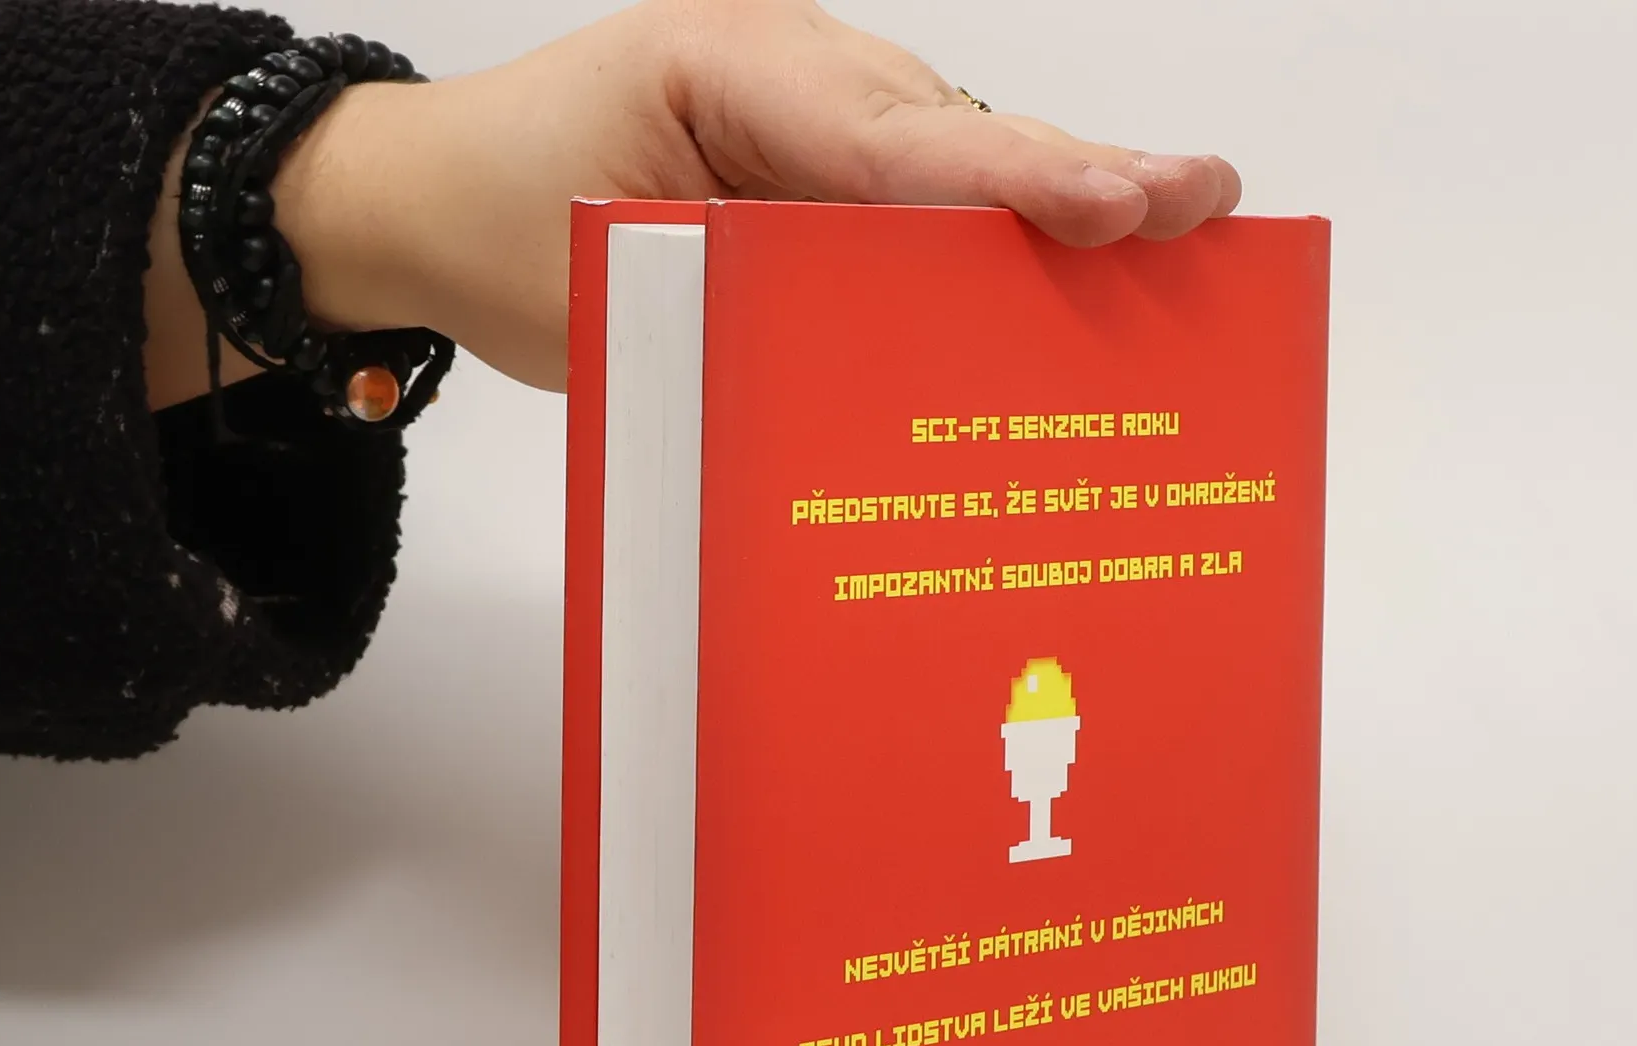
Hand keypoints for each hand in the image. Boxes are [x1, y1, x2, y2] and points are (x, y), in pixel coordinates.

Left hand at [147, 0, 1241, 404]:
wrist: (436, 197)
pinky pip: (931, 197)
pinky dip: (1011, 235)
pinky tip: (1093, 268)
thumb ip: (731, 303)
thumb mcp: (600, 276)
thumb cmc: (502, 221)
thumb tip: (871, 379)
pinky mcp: (826, 173)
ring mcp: (819, 121)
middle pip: (958, 133)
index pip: (886, 142)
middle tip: (1200, 202)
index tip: (1106, 206)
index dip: (1005, 180)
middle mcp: (796, 81)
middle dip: (1081, 175)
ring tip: (1185, 228)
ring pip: (962, 159)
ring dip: (1067, 204)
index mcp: (728, 76)